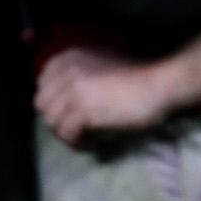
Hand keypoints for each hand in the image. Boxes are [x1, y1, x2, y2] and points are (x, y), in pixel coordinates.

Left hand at [36, 46, 181, 145]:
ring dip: (67, 134)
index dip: (55, 102)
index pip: (42, 85)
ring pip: (52, 123)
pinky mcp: (82, 110)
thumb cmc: (136, 75)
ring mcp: (73, 90)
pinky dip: (79, 143)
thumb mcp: (101, 64)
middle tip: (77, 128)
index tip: (70, 113)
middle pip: (43, 106)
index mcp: (69, 57)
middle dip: (58, 119)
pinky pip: (68, 135)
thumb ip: (78, 74)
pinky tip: (93, 143)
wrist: (158, 84)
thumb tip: (62, 99)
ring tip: (86, 138)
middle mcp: (66, 71)